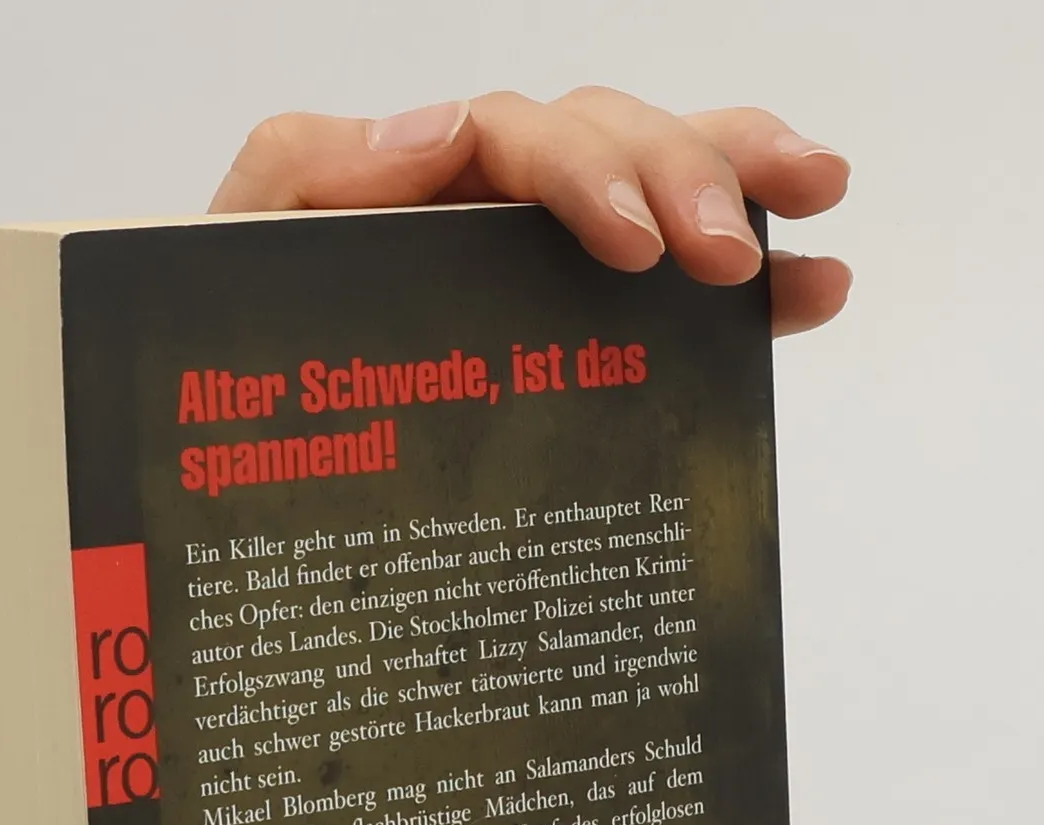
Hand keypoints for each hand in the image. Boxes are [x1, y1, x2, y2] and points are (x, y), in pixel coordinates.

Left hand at [210, 88, 850, 338]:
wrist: (234, 476)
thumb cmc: (224, 366)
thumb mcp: (230, 262)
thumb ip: (302, 177)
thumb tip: (439, 127)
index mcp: (409, 187)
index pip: (514, 134)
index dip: (584, 167)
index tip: (629, 240)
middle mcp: (489, 212)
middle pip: (607, 142)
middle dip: (681, 176)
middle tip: (726, 254)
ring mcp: (542, 272)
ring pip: (658, 192)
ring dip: (743, 188)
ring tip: (819, 208)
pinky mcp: (581, 339)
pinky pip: (673, 293)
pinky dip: (752, 285)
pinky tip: (814, 291)